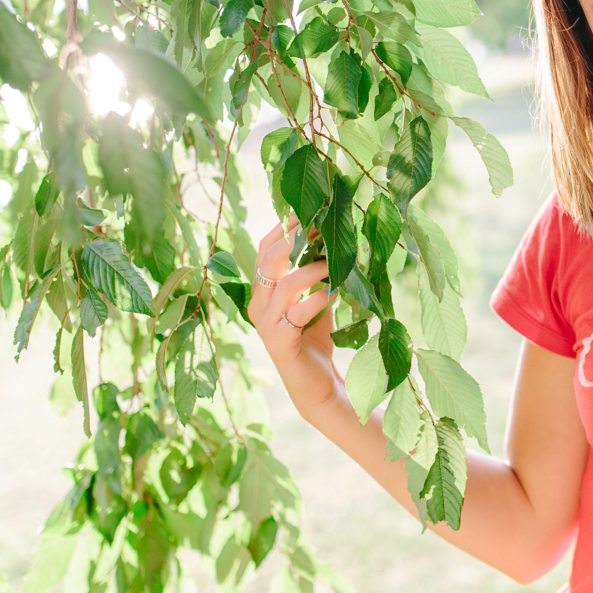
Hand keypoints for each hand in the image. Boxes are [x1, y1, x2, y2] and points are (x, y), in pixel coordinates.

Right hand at [247, 218, 341, 415]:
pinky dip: (319, 299)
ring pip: (285, 285)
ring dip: (312, 269)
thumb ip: (316, 272)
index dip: (285, 227)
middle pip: (268, 260)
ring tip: (335, 262)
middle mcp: (257, 305)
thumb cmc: (315, 337)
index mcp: (262, 290)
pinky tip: (336, 292)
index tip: (310, 208)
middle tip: (321, 225)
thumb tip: (334, 235)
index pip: (264, 249)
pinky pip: (297, 313)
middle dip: (294, 239)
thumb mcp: (315, 298)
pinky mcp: (278, 342)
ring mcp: (264, 325)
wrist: (315, 383)